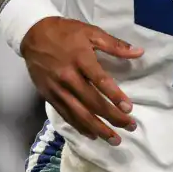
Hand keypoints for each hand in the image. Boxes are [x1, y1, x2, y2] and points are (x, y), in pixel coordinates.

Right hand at [21, 18, 142, 144]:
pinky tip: (92, 134)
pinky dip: (79, 126)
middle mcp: (68, 77)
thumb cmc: (66, 32)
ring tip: (114, 139)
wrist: (33, 34)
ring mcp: (57, 88)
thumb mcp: (91, 32)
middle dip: (112, 116)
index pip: (100, 81)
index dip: (115, 96)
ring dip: (97, 128)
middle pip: (92, 102)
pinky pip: (66, 114)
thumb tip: (139, 52)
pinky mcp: (48, 95)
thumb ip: (115, 45)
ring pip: (78, 113)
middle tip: (130, 126)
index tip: (129, 108)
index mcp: (81, 59)